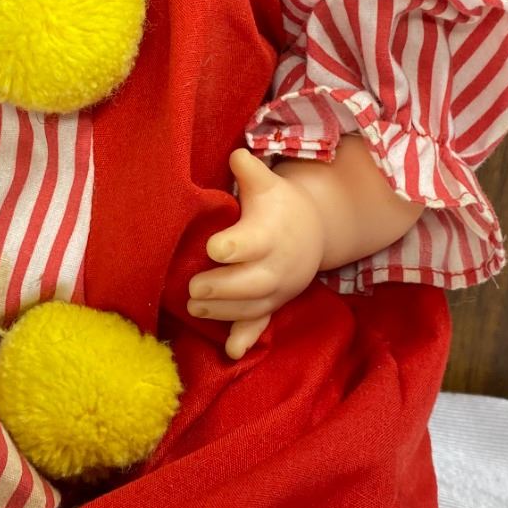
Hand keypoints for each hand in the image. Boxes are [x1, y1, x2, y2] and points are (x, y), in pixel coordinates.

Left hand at [187, 148, 325, 359]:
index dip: (232, 246)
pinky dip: (247, 338)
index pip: (252, 243)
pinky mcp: (273, 304)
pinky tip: (232, 352)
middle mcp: (277, 265)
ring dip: (223, 312)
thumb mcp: (268, 183)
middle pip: (251, 282)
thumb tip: (236, 155)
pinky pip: (262, 324)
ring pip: (252, 306)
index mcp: (271, 233)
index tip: (212, 248)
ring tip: (194, 307)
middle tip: (192, 288)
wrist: (315, 231)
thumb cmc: (279, 204)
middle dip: (222, 288)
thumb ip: (249, 171)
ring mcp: (276, 289)